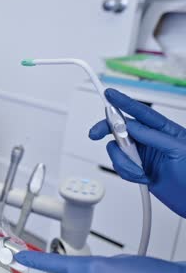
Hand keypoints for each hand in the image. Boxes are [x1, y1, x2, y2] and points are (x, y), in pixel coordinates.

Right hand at [89, 88, 185, 216]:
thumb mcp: (178, 151)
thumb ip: (153, 137)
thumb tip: (131, 127)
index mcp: (165, 131)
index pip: (142, 112)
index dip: (124, 102)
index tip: (109, 94)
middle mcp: (152, 141)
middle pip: (122, 129)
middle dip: (108, 131)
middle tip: (96, 133)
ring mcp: (143, 155)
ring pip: (117, 150)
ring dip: (124, 162)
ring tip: (139, 171)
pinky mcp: (137, 170)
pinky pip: (119, 166)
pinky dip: (126, 173)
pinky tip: (141, 177)